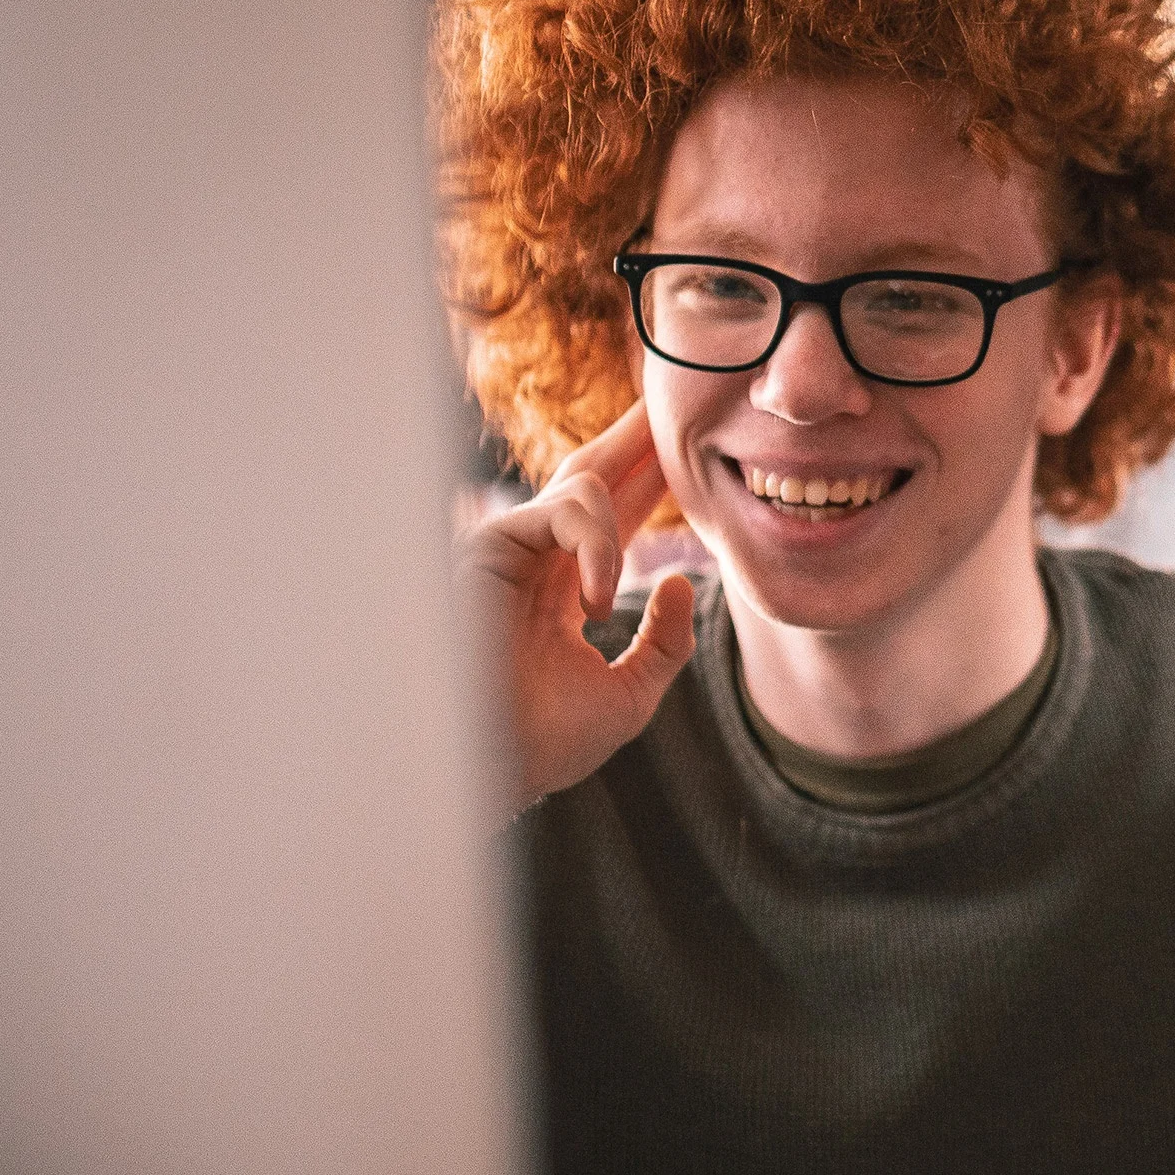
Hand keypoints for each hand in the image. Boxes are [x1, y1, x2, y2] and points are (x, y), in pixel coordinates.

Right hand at [458, 400, 699, 813]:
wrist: (493, 770)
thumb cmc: (545, 742)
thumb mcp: (630, 692)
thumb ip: (665, 641)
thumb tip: (686, 581)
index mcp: (564, 589)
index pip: (613, 518)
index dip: (649, 480)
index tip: (687, 451)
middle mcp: (536, 561)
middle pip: (591, 477)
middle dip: (634, 441)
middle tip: (672, 404)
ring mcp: (510, 551)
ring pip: (580, 485)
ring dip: (621, 501)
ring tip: (617, 573)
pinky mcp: (487, 547)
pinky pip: (555, 512)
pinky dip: (591, 546)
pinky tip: (596, 598)